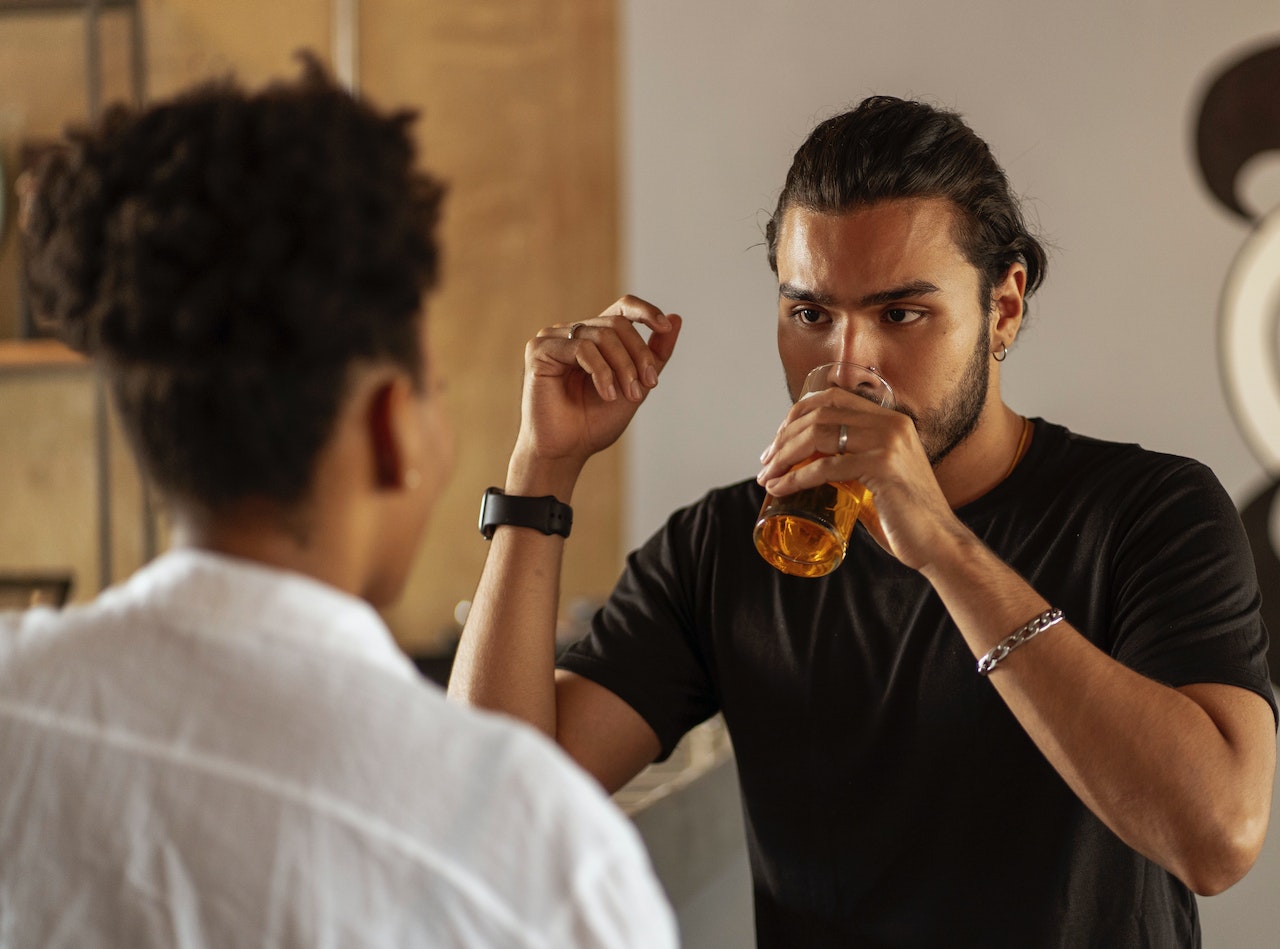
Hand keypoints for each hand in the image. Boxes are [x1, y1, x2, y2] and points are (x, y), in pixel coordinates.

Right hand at [511, 295, 681, 490]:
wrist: (567, 450)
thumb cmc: (594, 422)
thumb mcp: (637, 384)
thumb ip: (655, 355)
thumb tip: (676, 319)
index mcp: (594, 337)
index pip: (622, 307)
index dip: (646, 311)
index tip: (665, 328)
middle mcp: (573, 332)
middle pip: (617, 323)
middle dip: (639, 354)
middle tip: (648, 385)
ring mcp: (554, 339)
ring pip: (602, 334)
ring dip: (624, 367)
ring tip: (629, 395)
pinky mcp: (539, 350)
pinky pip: (581, 348)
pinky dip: (601, 372)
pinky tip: (607, 394)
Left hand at [756, 388, 966, 571]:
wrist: (939, 543)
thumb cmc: (906, 518)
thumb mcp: (877, 478)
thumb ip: (851, 467)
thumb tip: (813, 470)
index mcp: (890, 420)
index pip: (832, 397)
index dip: (797, 413)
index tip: (777, 439)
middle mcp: (891, 423)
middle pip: (820, 414)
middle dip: (784, 437)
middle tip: (766, 461)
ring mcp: (888, 443)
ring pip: (819, 436)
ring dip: (784, 456)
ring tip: (767, 476)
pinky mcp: (883, 467)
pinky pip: (826, 466)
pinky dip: (796, 477)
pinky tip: (780, 489)